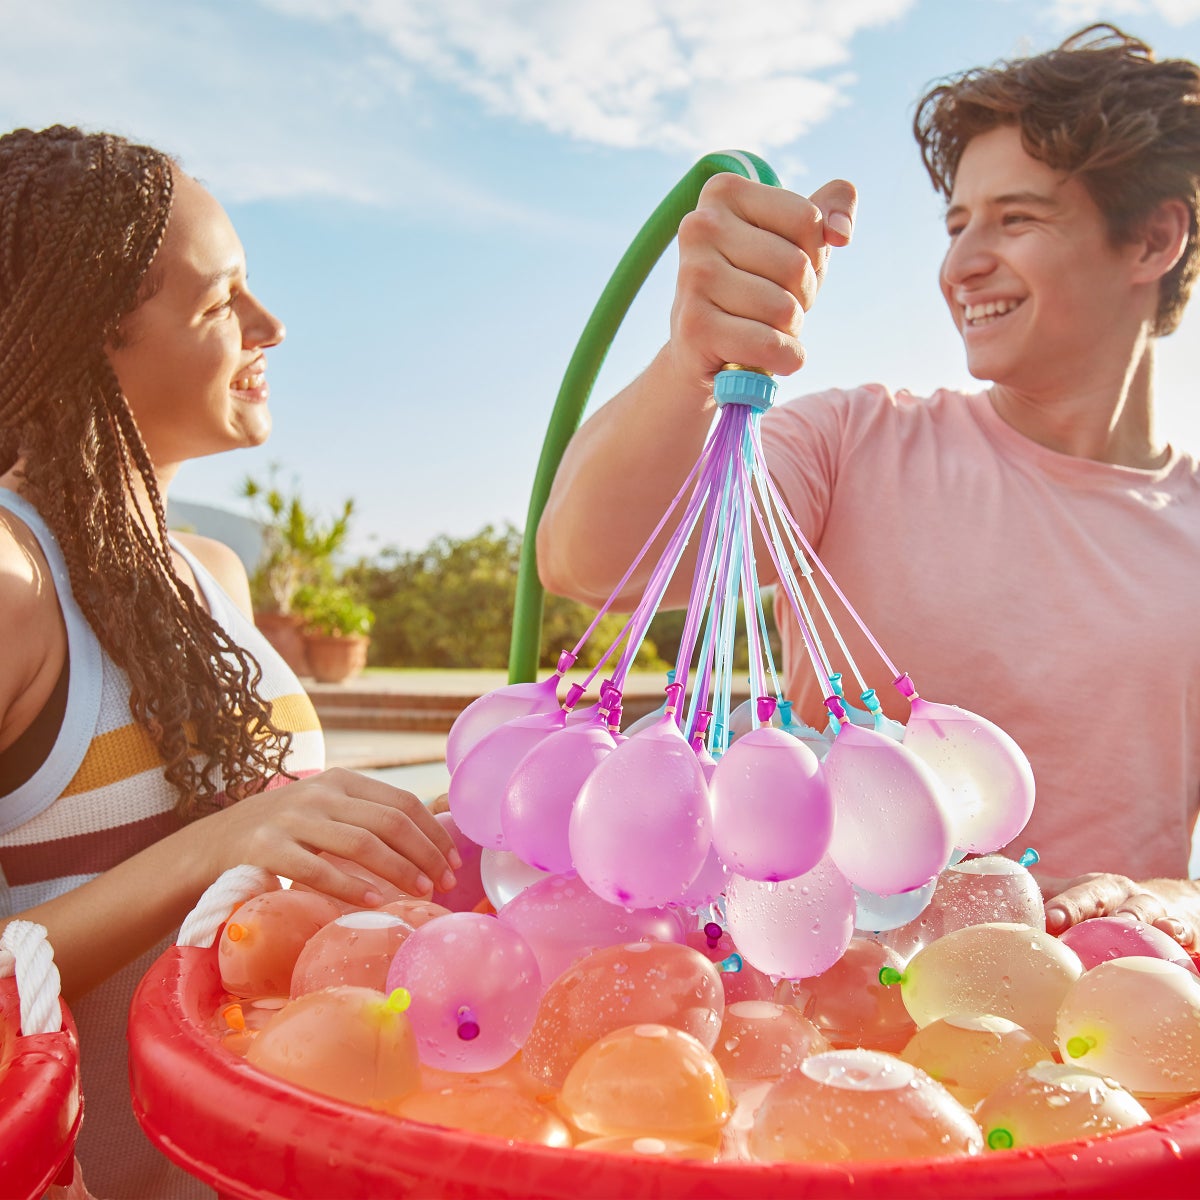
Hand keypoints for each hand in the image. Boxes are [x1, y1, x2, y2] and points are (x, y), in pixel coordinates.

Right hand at [197, 767, 461, 906]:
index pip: (402, 803)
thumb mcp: (325, 811)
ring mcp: (292, 818)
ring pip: (361, 844)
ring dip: (399, 871)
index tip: (455, 861)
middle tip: (445, 884)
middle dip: (425, 855)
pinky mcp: (267, 848)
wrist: (210, 843)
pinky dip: (351, 887)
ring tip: (422, 892)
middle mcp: (320, 793)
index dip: (434, 833)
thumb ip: (364, 818)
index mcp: (341, 780)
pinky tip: (375, 902)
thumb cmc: (282, 833)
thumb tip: (428, 847)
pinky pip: (318, 869)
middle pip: (390, 823)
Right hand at [668, 173, 856, 386]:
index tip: (785, 270)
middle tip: (774, 307)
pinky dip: (783, 359)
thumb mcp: (796, 239)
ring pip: (784, 309)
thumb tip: (841, 232)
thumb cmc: (755, 286)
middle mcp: (700, 225)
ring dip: (789, 330)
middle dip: (801, 297)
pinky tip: (766, 358)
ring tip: (762, 328)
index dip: (814, 256)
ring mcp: (693, 275)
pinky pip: (768, 344)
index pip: (808, 220)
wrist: (702, 348)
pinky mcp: (693, 325)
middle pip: (796, 266)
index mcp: (724, 192)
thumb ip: (831, 208)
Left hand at [1043, 872, 1198, 948]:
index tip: (1050, 919)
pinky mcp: (1181, 929)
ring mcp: (1154, 912)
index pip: (1075, 895)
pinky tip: (1178, 936)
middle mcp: (1124, 897)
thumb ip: (1041, 897)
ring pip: (1146, 912)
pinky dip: (1181, 932)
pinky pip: (1184, 930)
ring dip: (1136, 918)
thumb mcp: (1078, 899)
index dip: (1063, 905)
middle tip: (1078, 923)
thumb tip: (989, 885)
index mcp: (1095, 889)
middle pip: (1106, 899)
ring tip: (1130, 927)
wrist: (1165, 909)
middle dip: (1090, 909)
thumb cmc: (1108, 909)